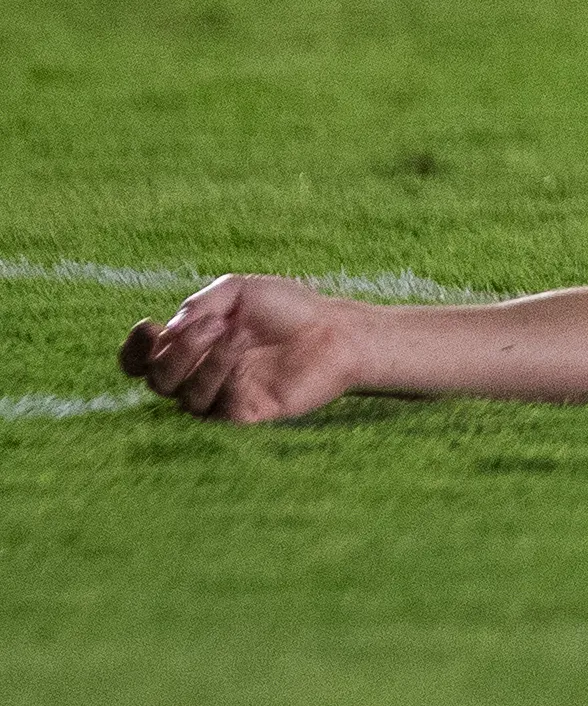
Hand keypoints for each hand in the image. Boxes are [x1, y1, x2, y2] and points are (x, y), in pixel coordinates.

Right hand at [120, 275, 364, 422]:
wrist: (335, 332)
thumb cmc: (289, 308)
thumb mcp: (237, 290)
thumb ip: (198, 304)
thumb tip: (167, 331)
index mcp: (192, 345)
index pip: (140, 362)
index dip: (133, 350)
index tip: (149, 326)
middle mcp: (202, 373)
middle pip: (156, 381)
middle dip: (175, 352)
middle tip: (212, 324)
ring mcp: (223, 396)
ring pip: (183, 398)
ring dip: (201, 363)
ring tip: (233, 335)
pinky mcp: (246, 415)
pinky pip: (214, 412)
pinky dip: (218, 382)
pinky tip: (237, 358)